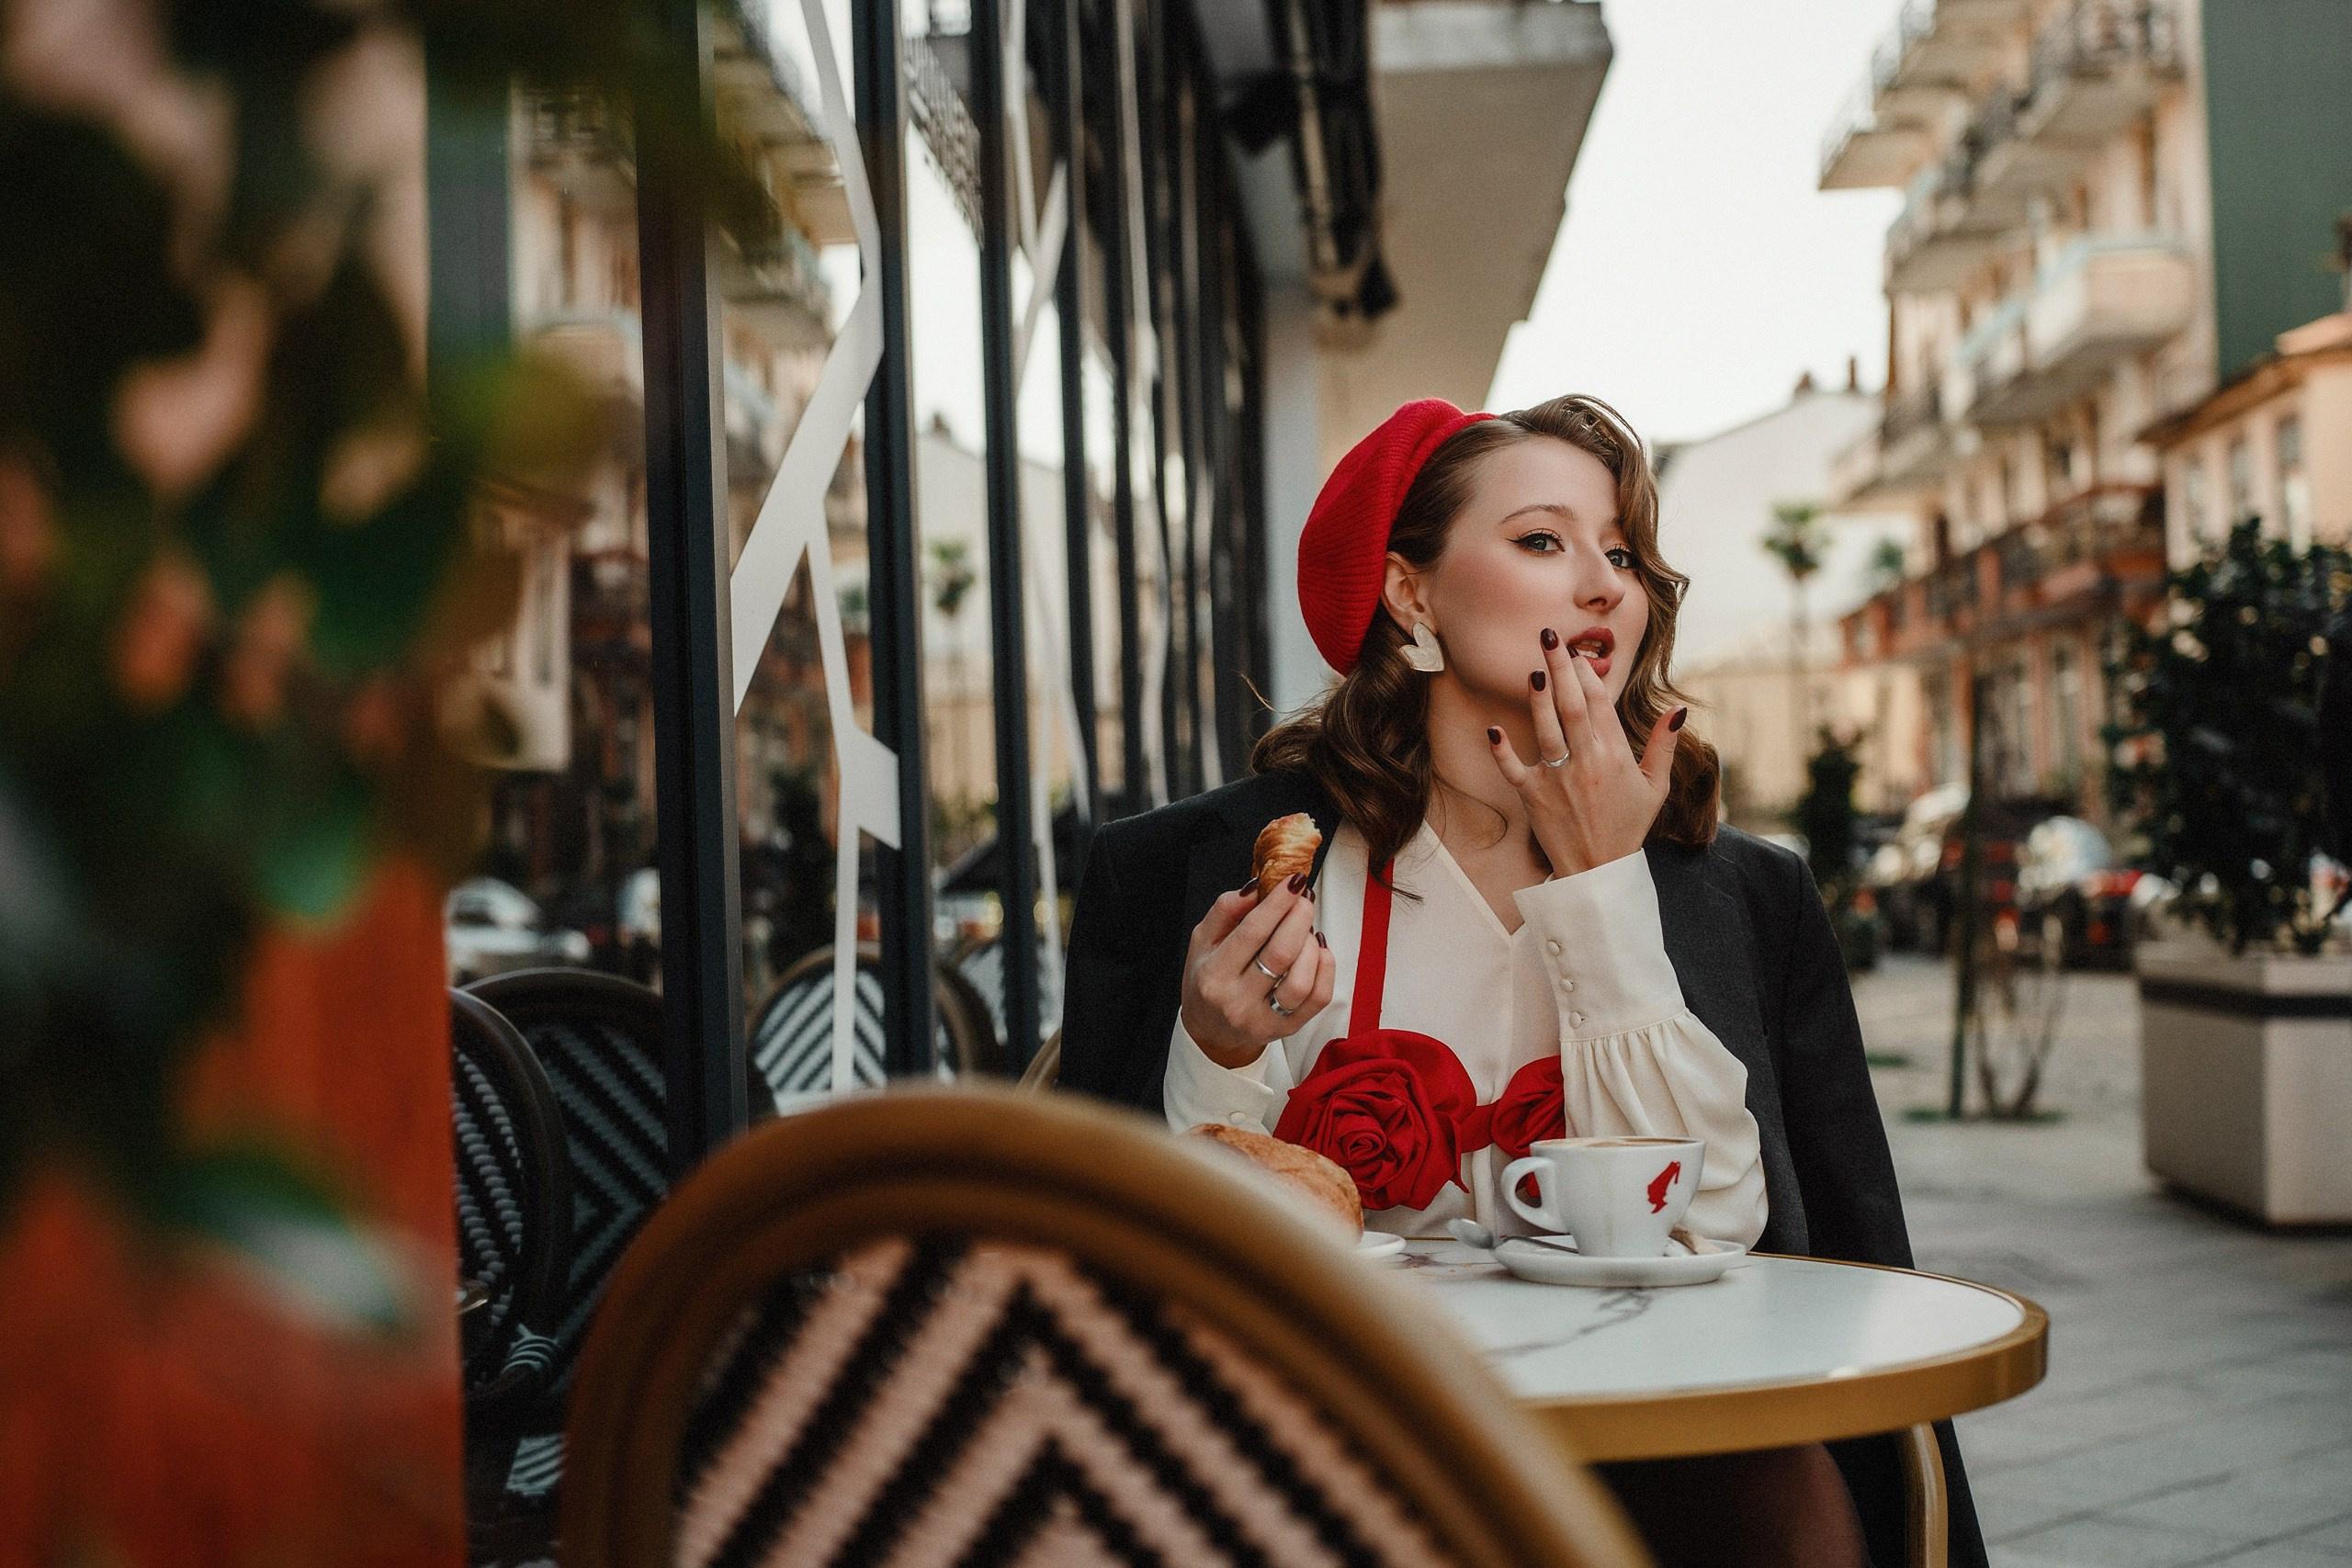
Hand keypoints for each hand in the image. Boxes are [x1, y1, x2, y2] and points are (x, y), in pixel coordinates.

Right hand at [1179, 873, 1335, 1069]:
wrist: (1211, 1030)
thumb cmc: (1208, 978)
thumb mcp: (1202, 940)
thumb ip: (1225, 910)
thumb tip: (1257, 888)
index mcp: (1213, 975)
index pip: (1252, 931)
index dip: (1277, 903)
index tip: (1293, 881)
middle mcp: (1237, 1002)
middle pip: (1281, 953)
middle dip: (1299, 917)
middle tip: (1304, 899)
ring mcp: (1264, 1020)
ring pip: (1302, 979)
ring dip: (1311, 945)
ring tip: (1305, 930)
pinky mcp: (1288, 1029)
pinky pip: (1319, 997)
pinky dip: (1325, 967)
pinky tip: (1317, 951)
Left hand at [1484, 631, 1685, 877]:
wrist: (1599, 871)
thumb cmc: (1627, 826)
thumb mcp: (1655, 787)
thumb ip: (1664, 746)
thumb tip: (1678, 710)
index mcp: (1615, 757)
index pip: (1599, 705)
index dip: (1586, 675)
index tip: (1576, 653)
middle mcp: (1585, 763)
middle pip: (1571, 707)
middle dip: (1559, 669)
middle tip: (1549, 637)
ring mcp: (1557, 780)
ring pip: (1545, 730)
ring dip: (1537, 699)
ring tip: (1532, 669)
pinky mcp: (1533, 797)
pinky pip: (1513, 770)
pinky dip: (1502, 751)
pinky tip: (1493, 729)